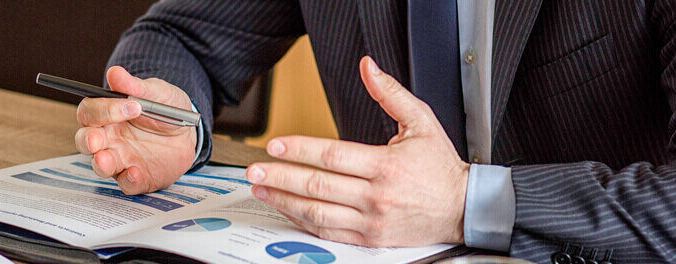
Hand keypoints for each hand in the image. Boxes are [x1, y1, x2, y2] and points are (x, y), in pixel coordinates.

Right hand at [75, 66, 196, 194]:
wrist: (188, 131)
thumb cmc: (166, 109)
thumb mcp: (156, 93)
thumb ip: (135, 86)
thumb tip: (115, 72)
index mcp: (108, 115)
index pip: (91, 112)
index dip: (105, 109)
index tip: (131, 105)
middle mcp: (108, 139)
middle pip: (85, 140)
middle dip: (88, 140)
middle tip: (96, 139)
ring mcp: (121, 159)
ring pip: (101, 165)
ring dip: (100, 163)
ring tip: (105, 159)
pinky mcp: (137, 177)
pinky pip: (126, 183)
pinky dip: (128, 180)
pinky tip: (134, 172)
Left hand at [246, 56, 469, 246]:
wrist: (462, 207)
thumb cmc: (440, 168)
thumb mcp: (421, 122)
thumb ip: (390, 94)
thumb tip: (368, 69)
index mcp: (386, 165)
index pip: (332, 156)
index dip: (300, 149)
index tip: (275, 145)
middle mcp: (376, 195)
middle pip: (317, 185)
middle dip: (280, 177)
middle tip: (254, 170)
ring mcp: (372, 220)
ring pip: (318, 212)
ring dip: (285, 201)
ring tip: (262, 190)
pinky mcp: (371, 238)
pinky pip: (329, 232)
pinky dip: (304, 221)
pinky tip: (288, 210)